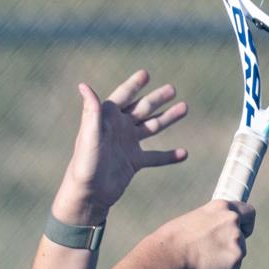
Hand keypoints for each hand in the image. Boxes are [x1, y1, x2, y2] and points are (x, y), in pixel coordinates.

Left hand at [57, 70, 189, 222]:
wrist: (88, 194)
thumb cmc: (85, 164)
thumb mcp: (89, 135)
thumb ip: (91, 111)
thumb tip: (83, 85)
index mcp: (107, 119)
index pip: (123, 96)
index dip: (133, 85)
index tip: (145, 73)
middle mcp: (118, 129)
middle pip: (142, 109)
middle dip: (157, 98)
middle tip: (173, 88)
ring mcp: (127, 145)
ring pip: (152, 127)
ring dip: (167, 118)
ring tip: (185, 107)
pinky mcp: (134, 162)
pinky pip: (156, 157)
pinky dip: (170, 156)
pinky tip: (184, 153)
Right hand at [168, 199, 255, 268]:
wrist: (168, 256)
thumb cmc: (170, 242)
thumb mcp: (190, 223)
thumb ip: (208, 227)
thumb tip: (210, 241)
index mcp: (221, 207)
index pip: (248, 213)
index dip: (246, 225)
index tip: (241, 232)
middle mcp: (232, 221)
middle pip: (241, 241)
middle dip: (229, 251)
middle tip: (209, 258)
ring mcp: (236, 241)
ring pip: (236, 259)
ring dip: (223, 266)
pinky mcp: (235, 261)